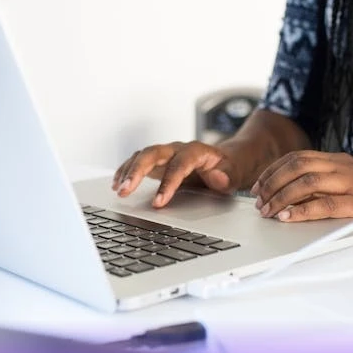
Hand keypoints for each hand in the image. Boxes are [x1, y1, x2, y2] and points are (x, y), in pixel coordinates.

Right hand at [113, 141, 242, 207]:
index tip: (158, 203)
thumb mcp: (235, 173)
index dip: (167, 183)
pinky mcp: (158, 161)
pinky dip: (126, 171)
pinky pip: (138, 161)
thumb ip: (228, 176)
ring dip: (127, 171)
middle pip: (153, 153)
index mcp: (196, 151)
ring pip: (142, 156)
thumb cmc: (229, 168)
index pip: (178, 165)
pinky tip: (117, 184)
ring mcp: (166, 154)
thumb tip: (217, 177)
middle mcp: (177, 149)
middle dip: (137, 171)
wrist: (226, 160)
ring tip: (118, 190)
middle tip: (125, 190)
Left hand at [250, 151, 352, 236]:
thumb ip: (320, 187)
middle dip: (272, 183)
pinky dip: (301, 211)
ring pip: (307, 183)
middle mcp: (344, 167)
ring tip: (268, 211)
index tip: (257, 187)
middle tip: (258, 201)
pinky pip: (325, 205)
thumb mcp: (345, 187)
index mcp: (338, 160)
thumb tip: (283, 197)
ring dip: (282, 197)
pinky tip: (288, 217)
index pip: (297, 157)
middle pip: (298, 166)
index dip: (272, 171)